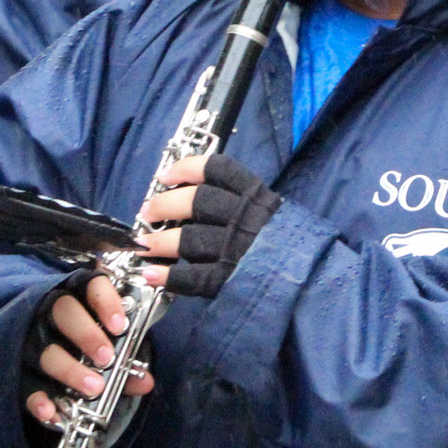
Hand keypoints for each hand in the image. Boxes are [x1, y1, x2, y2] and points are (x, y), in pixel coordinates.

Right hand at [24, 269, 155, 428]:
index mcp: (81, 298)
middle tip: (106, 358)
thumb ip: (126, 361)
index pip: (93, 286)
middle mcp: (52, 313)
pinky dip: (38, 399)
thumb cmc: (90, 347)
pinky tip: (52, 412)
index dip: (107, 302)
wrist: (57, 360)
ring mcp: (32, 340)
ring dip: (70, 369)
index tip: (120, 326)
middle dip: (87, 334)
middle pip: (64, 311)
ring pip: (46, 350)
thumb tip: (145, 381)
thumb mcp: (110, 349)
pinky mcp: (20, 370)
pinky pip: (25, 384)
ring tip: (94, 388)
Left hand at [136, 153, 281, 297]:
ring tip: (144, 245)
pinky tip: (151, 274)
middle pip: (196, 201)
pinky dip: (168, 276)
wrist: (304, 276)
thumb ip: (233, 199)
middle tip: (149, 212)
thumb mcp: (263, 209)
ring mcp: (236, 249)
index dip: (186, 169)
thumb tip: (183, 195)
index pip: (217, 169)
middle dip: (165, 205)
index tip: (166, 176)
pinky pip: (192, 277)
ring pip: (188, 239)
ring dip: (160, 241)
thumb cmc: (278, 240)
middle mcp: (244, 217)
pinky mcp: (229, 278)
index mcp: (253, 194)